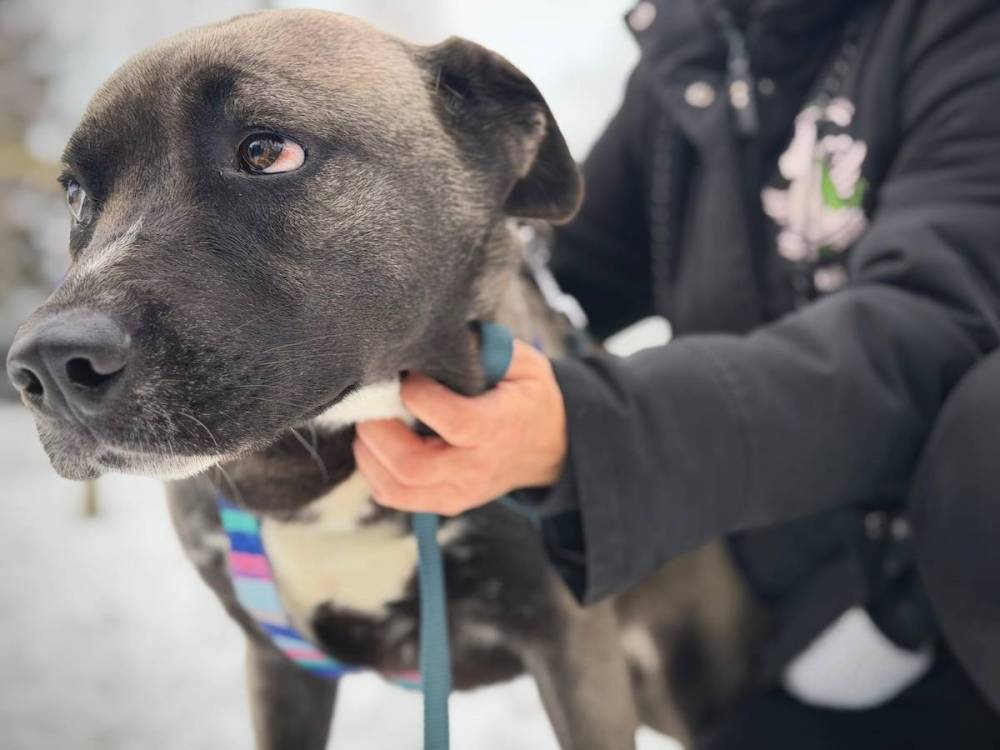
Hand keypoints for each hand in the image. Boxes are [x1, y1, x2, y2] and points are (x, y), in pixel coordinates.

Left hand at [353, 340, 566, 514]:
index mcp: (498, 427)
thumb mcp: (522, 363)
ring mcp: (459, 491)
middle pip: (412, 465)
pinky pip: (394, 496)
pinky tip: (378, 445)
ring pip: (395, 488)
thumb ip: (487, 346)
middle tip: (371, 404)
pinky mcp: (444, 502)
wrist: (548, 447)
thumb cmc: (526, 397)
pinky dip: (374, 471)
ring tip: (371, 423)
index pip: (453, 421)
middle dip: (377, 431)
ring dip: (369, 454)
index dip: (419, 395)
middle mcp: (476, 467)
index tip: (408, 374)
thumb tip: (443, 331)